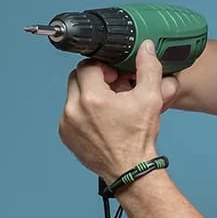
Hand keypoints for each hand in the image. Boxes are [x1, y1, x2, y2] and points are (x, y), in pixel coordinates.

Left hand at [59, 40, 166, 179]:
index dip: (104, 67)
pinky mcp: (65, 135)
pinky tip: (102, 121)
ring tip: (109, 108)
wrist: (131, 168)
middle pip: (77, 78)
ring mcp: (67, 123)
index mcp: (92, 97)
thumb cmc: (138, 138)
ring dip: (88, 96)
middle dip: (94, 79)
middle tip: (113, 89)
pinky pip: (70, 114)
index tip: (115, 76)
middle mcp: (73, 109)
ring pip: (73, 96)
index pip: (88, 65)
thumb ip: (147, 69)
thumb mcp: (150, 99)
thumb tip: (146, 48)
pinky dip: (83, 113)